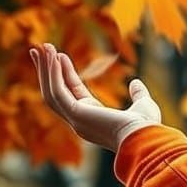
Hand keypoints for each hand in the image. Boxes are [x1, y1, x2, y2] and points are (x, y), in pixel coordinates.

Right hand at [29, 42, 161, 151]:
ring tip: (43, 47)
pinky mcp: (76, 115)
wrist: (147, 139)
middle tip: (38, 50)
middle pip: (56, 95)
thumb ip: (138, 95)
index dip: (65, 75)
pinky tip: (53, 57)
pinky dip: (53, 74)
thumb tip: (136, 83)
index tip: (60, 56)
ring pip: (52, 93)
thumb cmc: (148, 128)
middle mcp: (82, 122)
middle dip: (46, 72)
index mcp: (95, 120)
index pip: (73, 95)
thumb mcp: (144, 106)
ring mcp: (77, 121)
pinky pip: (58, 92)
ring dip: (46, 70)